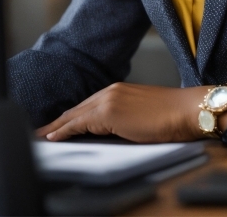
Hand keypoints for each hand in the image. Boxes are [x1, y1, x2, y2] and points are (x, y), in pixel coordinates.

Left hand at [36, 83, 208, 142]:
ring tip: (41, 136)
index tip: (57, 124)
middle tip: (41, 131)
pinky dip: (64, 130)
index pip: (88, 105)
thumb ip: (123, 118)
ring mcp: (108, 100)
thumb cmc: (171, 115)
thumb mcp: (142, 114)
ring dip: (57, 126)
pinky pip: (79, 123)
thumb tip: (111, 132)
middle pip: (77, 109)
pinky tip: (53, 136)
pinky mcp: (108, 112)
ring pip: (75, 115)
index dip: (71, 116)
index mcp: (119, 90)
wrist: (184, 110)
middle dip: (58, 120)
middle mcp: (110, 91)